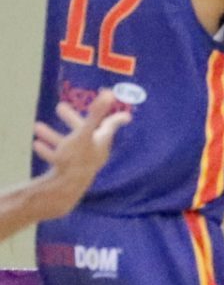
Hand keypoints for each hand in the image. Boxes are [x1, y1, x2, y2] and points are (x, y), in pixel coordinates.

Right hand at [32, 92, 130, 215]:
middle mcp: (94, 152)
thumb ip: (95, 115)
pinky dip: (49, 150)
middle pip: (85, 131)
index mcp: (102, 141)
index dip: (116, 118)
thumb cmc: (77, 159)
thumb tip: (109, 93)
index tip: (126, 116)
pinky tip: (37, 145)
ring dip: (53, 134)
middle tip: (59, 106)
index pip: (111, 125)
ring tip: (37, 126)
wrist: (64, 190)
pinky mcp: (68, 173)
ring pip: (68, 143)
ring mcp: (81, 163)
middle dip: (71, 119)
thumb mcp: (85, 134)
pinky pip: (58, 158)